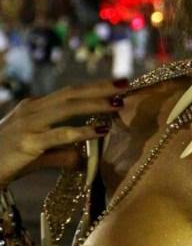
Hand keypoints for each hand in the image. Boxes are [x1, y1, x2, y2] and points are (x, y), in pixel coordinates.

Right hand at [0, 78, 128, 187]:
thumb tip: (83, 158)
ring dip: (96, 102)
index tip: (118, 83)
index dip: (94, 86)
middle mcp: (32, 110)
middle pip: (72, 93)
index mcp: (34, 107)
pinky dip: (82, 130)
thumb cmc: (5, 162)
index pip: (70, 92)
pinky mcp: (27, 143)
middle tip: (126, 83)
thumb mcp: (37, 154)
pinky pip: (59, 134)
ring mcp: (28, 124)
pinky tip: (101, 129)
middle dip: (100, 87)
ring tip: (118, 102)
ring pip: (68, 107)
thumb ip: (61, 153)